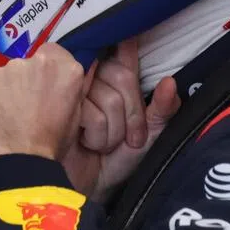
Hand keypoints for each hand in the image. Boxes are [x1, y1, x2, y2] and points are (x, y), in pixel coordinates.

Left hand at [0, 43, 86, 169]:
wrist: (18, 164)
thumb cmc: (48, 148)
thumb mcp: (73, 118)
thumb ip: (66, 91)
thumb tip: (60, 84)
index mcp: (65, 70)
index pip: (54, 54)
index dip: (46, 72)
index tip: (42, 86)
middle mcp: (36, 62)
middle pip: (27, 64)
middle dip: (25, 82)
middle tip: (23, 109)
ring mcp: (7, 69)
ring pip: (5, 75)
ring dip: (5, 90)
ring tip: (5, 118)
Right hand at [62, 43, 180, 199]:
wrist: (93, 187)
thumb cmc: (119, 159)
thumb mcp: (149, 134)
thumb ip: (162, 108)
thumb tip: (170, 82)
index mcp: (112, 80)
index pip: (124, 54)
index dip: (129, 49)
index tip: (132, 42)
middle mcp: (91, 80)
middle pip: (122, 76)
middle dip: (133, 113)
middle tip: (130, 139)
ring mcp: (72, 94)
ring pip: (108, 98)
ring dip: (114, 130)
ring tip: (103, 144)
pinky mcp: (59, 111)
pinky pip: (92, 115)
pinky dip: (99, 137)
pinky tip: (86, 144)